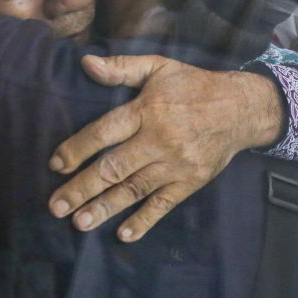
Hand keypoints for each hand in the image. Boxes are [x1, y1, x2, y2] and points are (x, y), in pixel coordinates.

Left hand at [48, 55, 283, 241]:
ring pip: (134, 189)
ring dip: (105, 208)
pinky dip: (144, 220)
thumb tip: (85, 62)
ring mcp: (176, 164)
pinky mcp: (190, 181)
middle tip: (56, 207)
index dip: (78, 149)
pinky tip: (124, 234)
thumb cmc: (194, 86)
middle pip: (114, 167)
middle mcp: (160, 140)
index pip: (105, 132)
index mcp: (148, 110)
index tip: (56, 164)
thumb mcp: (159, 67)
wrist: (241, 109)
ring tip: (80, 223)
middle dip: (82, 188)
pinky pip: (164, 204)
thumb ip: (121, 67)